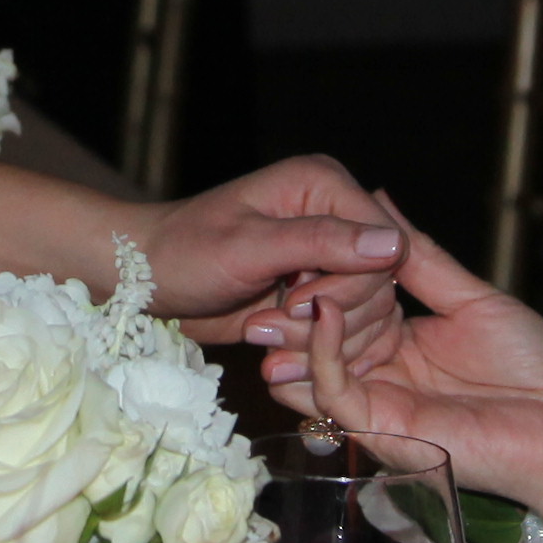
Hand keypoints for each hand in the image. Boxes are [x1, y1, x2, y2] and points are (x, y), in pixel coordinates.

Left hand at [132, 152, 404, 333]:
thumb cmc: (185, 252)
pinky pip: (348, 332)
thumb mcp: (248, 247)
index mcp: (323, 185)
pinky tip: (278, 356)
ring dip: (317, 342)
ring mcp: (330, 258)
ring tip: (262, 340)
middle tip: (266, 329)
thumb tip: (393, 245)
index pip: (385, 244)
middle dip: (324, 319)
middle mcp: (336, 216)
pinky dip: (318, 353)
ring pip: (368, 316)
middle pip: (380, 286)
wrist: (149, 281)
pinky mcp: (320, 294)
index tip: (293, 304)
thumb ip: (320, 242)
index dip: (350, 286)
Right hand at [279, 202, 542, 520]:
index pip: (342, 309)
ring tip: (287, 295)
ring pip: (309, 370)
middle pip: (316, 341)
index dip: (323, 279)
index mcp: (400, 345)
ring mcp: (378, 405)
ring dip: (294, 333)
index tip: (306, 243)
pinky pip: (334, 392)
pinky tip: (326, 312)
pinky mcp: (383, 429)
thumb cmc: (537, 371)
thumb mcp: (472, 299)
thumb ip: (420, 260)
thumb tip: (381, 202)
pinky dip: (322, 352)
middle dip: (290, 309)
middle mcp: (381, 376)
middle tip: (273, 274)